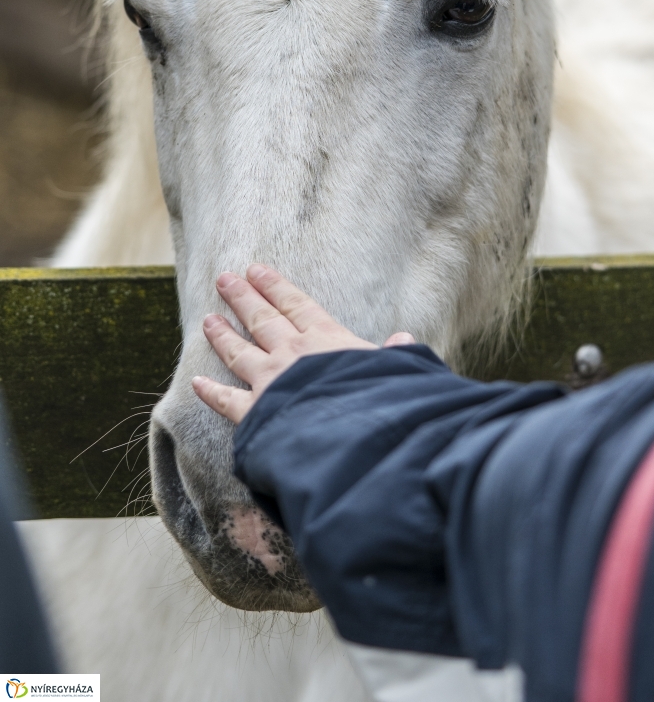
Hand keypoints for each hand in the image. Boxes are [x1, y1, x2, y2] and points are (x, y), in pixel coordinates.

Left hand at [192, 264, 414, 422]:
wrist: (352, 437)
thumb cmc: (381, 402)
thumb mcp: (396, 371)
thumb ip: (395, 355)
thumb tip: (403, 338)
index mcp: (327, 339)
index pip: (297, 305)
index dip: (275, 286)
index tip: (256, 270)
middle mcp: (293, 353)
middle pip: (262, 319)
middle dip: (243, 297)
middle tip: (224, 279)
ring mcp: (271, 381)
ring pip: (239, 352)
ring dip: (222, 335)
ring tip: (207, 319)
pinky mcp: (256, 413)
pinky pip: (226, 400)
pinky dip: (210, 392)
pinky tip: (196, 383)